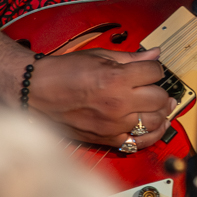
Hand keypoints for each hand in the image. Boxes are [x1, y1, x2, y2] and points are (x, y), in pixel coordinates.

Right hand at [28, 47, 175, 149]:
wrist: (36, 92)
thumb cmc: (64, 72)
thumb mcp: (99, 56)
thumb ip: (131, 57)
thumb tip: (155, 54)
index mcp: (117, 78)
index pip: (155, 72)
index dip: (155, 69)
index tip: (150, 69)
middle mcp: (118, 103)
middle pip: (159, 99)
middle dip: (160, 91)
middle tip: (155, 88)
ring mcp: (113, 124)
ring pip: (154, 122)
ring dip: (159, 113)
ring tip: (159, 107)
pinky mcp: (107, 139)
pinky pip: (138, 142)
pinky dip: (149, 136)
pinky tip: (154, 128)